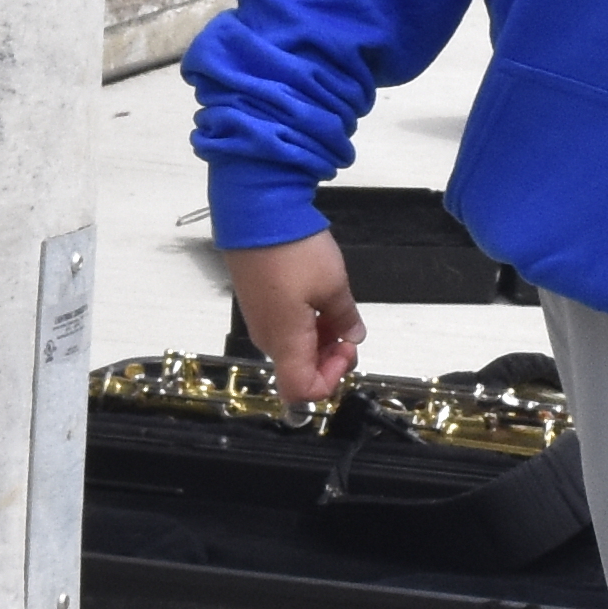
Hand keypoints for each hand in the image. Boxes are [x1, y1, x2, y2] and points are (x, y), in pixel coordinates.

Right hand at [225, 232, 364, 403]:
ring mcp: (261, 322)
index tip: (347, 349)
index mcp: (285, 342)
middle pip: (300, 371)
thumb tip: (352, 337)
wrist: (255, 217)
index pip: (301, 391)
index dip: (330, 380)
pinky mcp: (259, 305)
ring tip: (339, 312)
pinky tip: (322, 302)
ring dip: (321, 341)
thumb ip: (345, 318)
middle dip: (330, 359)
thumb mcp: (333, 285)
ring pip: (294, 350)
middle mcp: (269, 339)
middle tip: (349, 331)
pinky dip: (307, 327)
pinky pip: (285, 331)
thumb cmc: (294, 253)